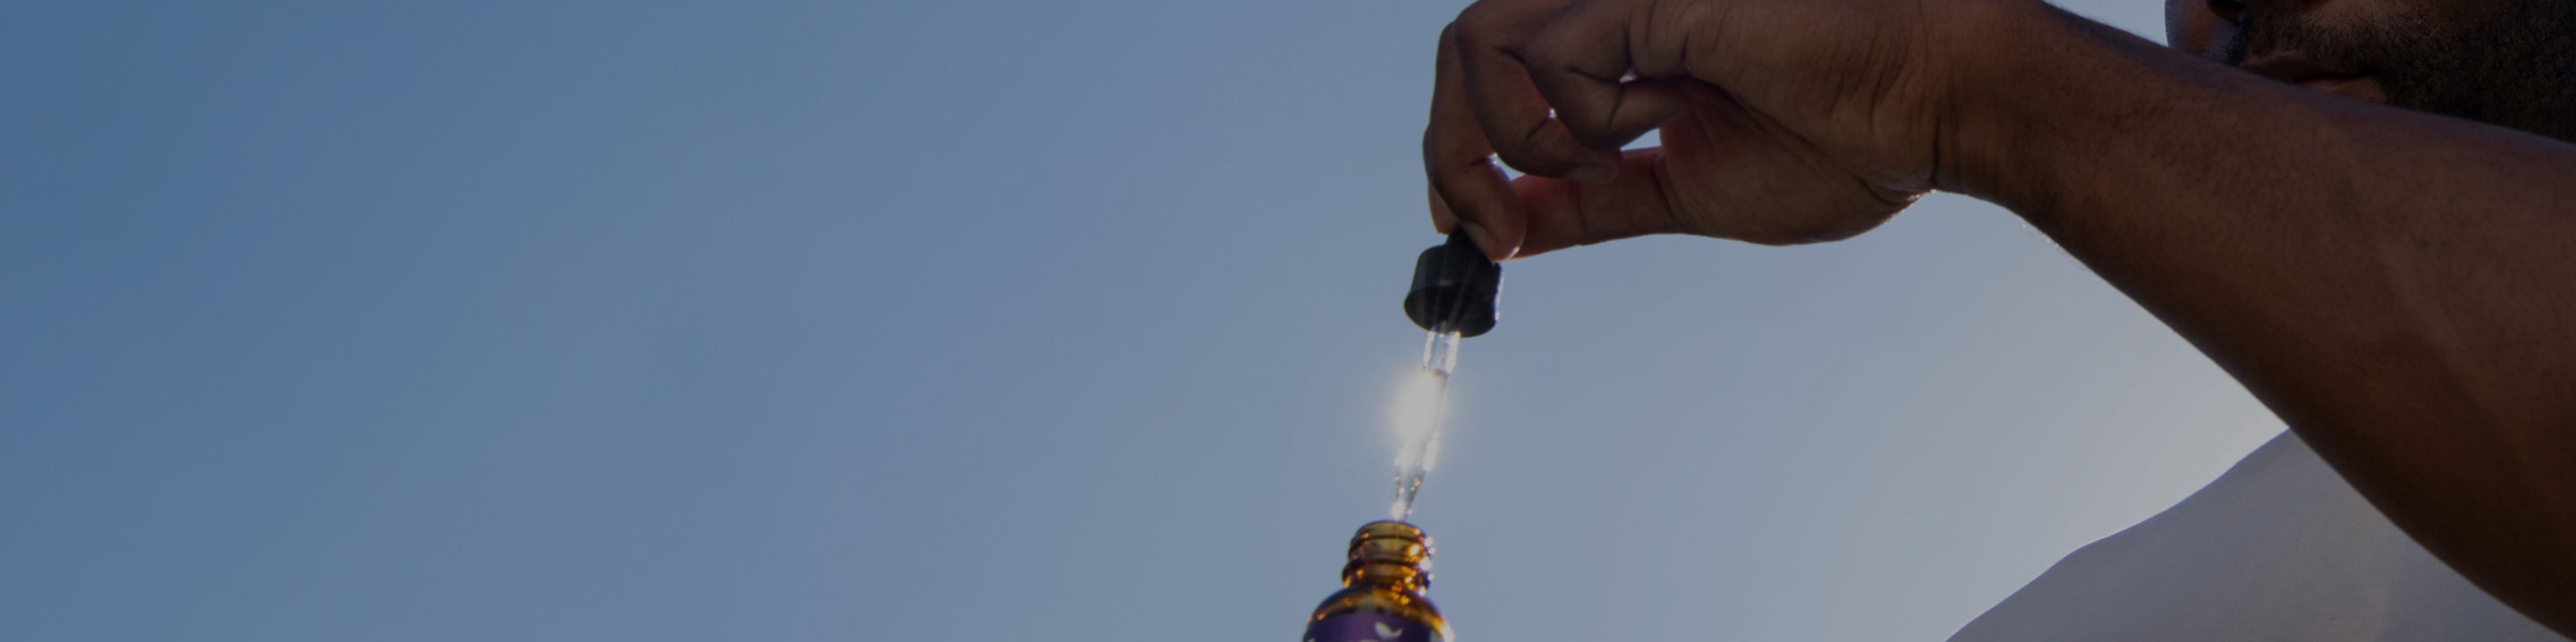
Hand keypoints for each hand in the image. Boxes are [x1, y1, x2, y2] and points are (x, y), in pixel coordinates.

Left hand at [1424, 0, 2018, 258]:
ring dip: (1508, 135)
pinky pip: (1550, 54)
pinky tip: (1654, 117)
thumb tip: (1506, 230)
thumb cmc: (1842, 140)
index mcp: (1617, 41)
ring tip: (1594, 166)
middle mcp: (1608, 2)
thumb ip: (1590, 203)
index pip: (1483, 71)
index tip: (1465, 230)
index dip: (1448, 150)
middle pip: (1458, 50)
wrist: (1934, 109)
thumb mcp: (1680, 191)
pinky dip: (1577, 116)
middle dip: (1449, 154)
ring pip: (1475, 40)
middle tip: (1490, 231)